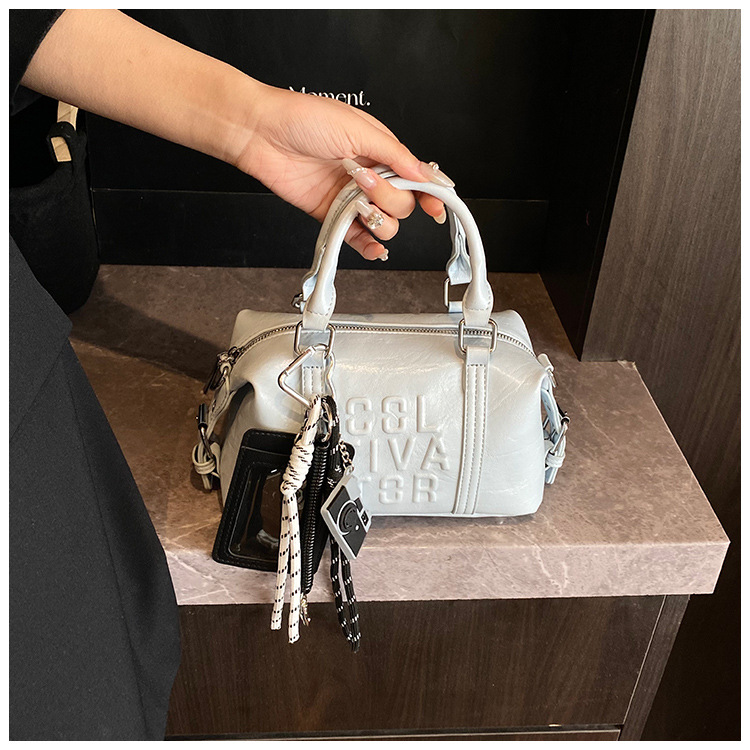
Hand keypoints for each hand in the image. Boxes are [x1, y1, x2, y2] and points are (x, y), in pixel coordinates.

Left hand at [232, 83, 453, 259]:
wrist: (261, 133)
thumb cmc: (303, 118)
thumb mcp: (358, 129)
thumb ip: (396, 156)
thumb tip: (426, 174)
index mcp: (380, 150)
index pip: (416, 178)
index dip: (430, 194)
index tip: (437, 208)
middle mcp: (369, 175)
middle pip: (402, 204)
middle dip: (390, 198)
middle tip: (366, 181)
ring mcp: (350, 197)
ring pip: (384, 223)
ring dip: (377, 218)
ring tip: (356, 202)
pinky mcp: (332, 214)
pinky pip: (357, 237)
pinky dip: (369, 246)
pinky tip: (374, 247)